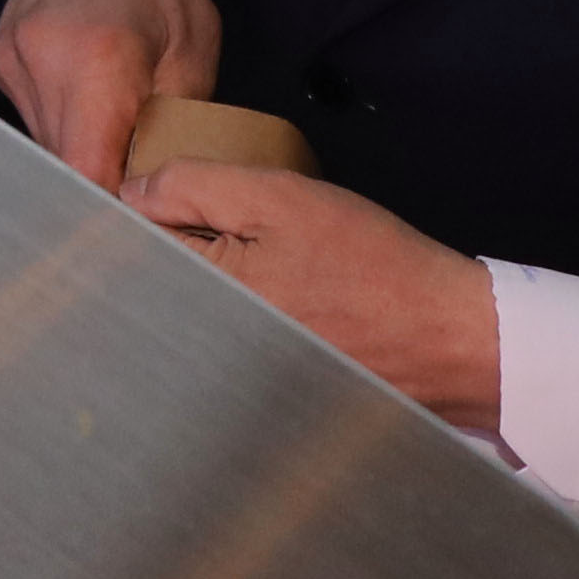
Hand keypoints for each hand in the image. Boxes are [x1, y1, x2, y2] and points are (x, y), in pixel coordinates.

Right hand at [0, 0, 223, 190]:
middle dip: (98, 190)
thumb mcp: (192, 61)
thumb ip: (168, 133)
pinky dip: (63, 131)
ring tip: (115, 162)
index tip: (137, 233)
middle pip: (61, 163)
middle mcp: (40, 59)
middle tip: (135, 208)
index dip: (111, 210)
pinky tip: (90, 123)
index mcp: (98, 58)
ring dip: (78, 160)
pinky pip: (31, 119)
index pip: (87, 170)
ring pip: (42, 146)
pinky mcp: (0, 58)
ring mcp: (11, 57)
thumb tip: (151, 199)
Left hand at [136, 162, 502, 431]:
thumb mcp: (280, 197)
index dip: (137, 214)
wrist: (449, 339)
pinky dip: (232, 319)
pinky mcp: (259, 391)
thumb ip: (195, 186)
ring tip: (262, 271)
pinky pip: (220, 347)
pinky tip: (278, 304)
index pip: (130, 248)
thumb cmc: (371, 264)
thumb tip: (130, 192)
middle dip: (168, 253)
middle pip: (154, 287)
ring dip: (202, 285)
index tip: (153, 199)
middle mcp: (205, 345)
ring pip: (186, 315)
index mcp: (203, 291)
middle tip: (218, 233)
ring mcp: (230, 375)